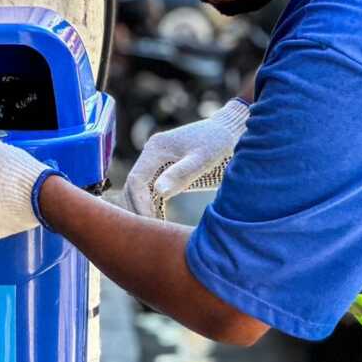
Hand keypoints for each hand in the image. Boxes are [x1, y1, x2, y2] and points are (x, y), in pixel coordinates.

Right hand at [123, 97, 249, 217]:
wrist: (228, 130)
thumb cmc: (218, 143)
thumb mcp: (203, 159)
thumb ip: (181, 173)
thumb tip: (159, 192)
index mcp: (156, 148)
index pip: (136, 180)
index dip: (139, 203)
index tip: (151, 223)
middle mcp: (151, 152)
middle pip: (133, 185)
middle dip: (138, 208)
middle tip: (151, 231)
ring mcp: (155, 159)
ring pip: (139, 188)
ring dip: (142, 207)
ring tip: (155, 228)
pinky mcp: (163, 167)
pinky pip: (149, 187)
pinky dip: (151, 203)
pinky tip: (160, 218)